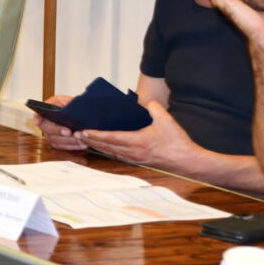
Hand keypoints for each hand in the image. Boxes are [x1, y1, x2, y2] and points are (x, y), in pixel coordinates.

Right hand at [33, 95, 86, 151]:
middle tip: (69, 131)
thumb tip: (49, 106)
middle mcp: (46, 125)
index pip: (38, 116)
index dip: (37, 119)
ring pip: (56, 141)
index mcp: (45, 113)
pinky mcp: (58, 143)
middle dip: (58, 131)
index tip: (38, 122)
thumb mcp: (64, 100)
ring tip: (79, 138)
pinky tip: (82, 143)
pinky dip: (73, 146)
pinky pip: (63, 147)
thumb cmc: (72, 106)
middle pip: (47, 131)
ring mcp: (51, 135)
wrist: (82, 114)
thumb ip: (55, 102)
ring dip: (68, 141)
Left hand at [77, 100, 194, 169]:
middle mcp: (132, 152)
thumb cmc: (177, 142)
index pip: (111, 138)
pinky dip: (108, 150)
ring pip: (110, 152)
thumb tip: (145, 102)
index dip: (95, 135)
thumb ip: (153, 108)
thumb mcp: (165, 119)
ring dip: (97, 146)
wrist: (187, 162)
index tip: (83, 131)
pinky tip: (103, 146)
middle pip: (106, 146)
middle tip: (76, 135)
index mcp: (137, 141)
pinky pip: (118, 155)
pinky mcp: (138, 161)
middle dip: (90, 140)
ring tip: (85, 139)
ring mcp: (134, 158)